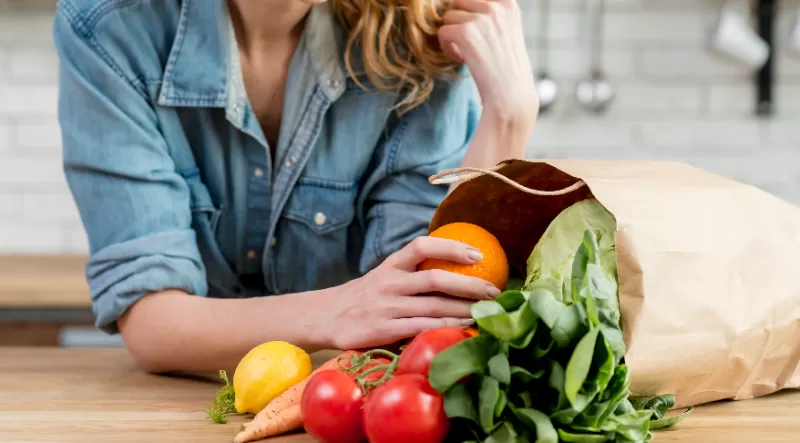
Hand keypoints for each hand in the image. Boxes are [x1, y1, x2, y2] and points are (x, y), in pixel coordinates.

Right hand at [321, 236, 499, 349]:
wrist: (324, 317)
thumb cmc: (364, 297)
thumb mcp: (383, 276)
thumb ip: (412, 272)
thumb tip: (458, 268)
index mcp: (390, 265)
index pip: (421, 246)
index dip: (451, 247)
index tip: (477, 253)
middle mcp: (388, 282)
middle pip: (434, 279)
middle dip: (469, 284)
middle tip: (494, 290)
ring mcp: (385, 307)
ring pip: (432, 307)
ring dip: (463, 309)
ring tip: (486, 312)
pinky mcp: (381, 331)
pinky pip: (419, 328)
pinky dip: (445, 328)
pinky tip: (463, 328)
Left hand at [438, 0, 537, 121]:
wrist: (511, 96)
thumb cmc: (507, 69)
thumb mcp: (507, 31)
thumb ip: (490, 16)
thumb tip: (458, 6)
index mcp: (508, 3)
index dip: (469, 15)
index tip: (475, 35)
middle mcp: (496, 6)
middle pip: (458, 2)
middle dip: (457, 22)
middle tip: (467, 44)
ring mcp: (482, 18)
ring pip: (448, 17)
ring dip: (452, 36)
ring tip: (466, 53)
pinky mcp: (466, 32)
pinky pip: (442, 32)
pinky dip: (446, 47)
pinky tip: (461, 59)